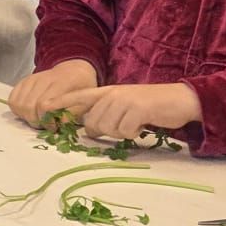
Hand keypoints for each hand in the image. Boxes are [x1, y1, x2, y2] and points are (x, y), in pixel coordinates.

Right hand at [8, 59, 97, 127]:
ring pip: (18, 104)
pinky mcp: (23, 82)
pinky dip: (18, 110)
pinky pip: (12, 100)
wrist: (73, 70)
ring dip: (26, 117)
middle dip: (36, 121)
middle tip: (45, 125)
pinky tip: (29, 112)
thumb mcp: (86, 101)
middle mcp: (44, 79)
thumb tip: (58, 125)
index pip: (44, 105)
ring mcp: (31, 79)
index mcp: (62, 83)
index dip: (47, 120)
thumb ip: (73, 114)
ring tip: (37, 118)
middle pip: (28, 106)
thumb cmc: (81, 88)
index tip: (54, 126)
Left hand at [70, 82, 200, 142]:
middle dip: (105, 131)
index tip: (44, 108)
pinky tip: (143, 124)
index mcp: (108, 92)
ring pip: (107, 128)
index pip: (79, 96)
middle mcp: (113, 93)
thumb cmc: (150, 107)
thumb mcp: (124, 108)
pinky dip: (134, 133)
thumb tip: (90, 132)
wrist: (181, 99)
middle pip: (93, 122)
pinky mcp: (137, 108)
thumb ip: (105, 115)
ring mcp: (125, 99)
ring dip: (121, 132)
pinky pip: (125, 131)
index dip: (61, 102)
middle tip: (124, 125)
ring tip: (135, 123)